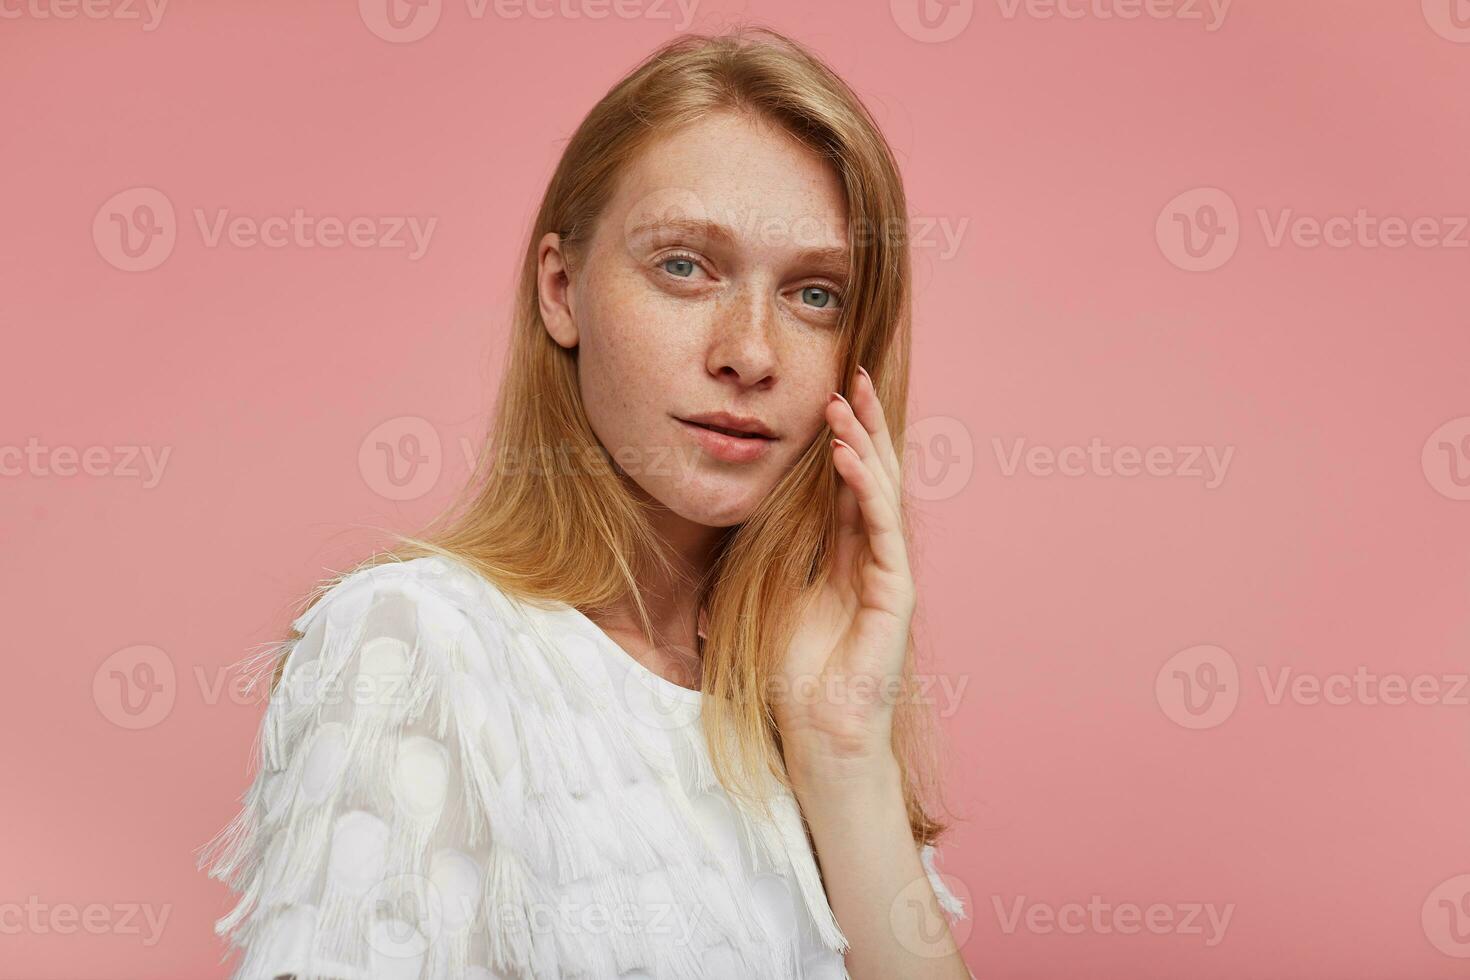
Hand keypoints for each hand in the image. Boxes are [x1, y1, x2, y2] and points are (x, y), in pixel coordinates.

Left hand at [776, 364, 915, 784]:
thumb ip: (756, 561)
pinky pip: (882, 528)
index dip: (841, 439)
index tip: (828, 395)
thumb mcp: (762, 599)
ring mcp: (888, 572)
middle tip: (850, 375)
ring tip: (843, 403)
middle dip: (863, 424)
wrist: (817, 731)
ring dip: (862, 444)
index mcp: (844, 555)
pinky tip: (847, 458)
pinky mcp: (896, 592)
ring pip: (881, 491)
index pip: (847, 484)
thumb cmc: (792, 676)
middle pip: (871, 475)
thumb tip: (714, 530)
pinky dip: (865, 489)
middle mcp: (871, 556)